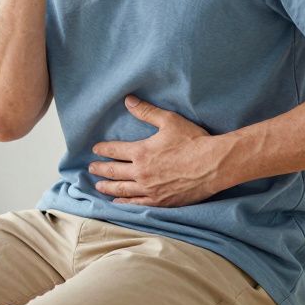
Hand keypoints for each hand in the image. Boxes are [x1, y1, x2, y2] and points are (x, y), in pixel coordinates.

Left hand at [88, 95, 228, 206]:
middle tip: (91, 169)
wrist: (214, 164)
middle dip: (100, 169)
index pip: (114, 151)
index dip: (103, 150)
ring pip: (122, 190)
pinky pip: (137, 204)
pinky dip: (124, 204)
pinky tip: (118, 203)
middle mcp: (141, 173)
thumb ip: (147, 111)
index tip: (95, 149)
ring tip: (98, 186)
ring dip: (108, 187)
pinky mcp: (161, 201)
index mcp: (141, 152)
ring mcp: (150, 189)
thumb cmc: (193, 141)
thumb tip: (128, 100)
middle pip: (114, 172)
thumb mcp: (169, 121)